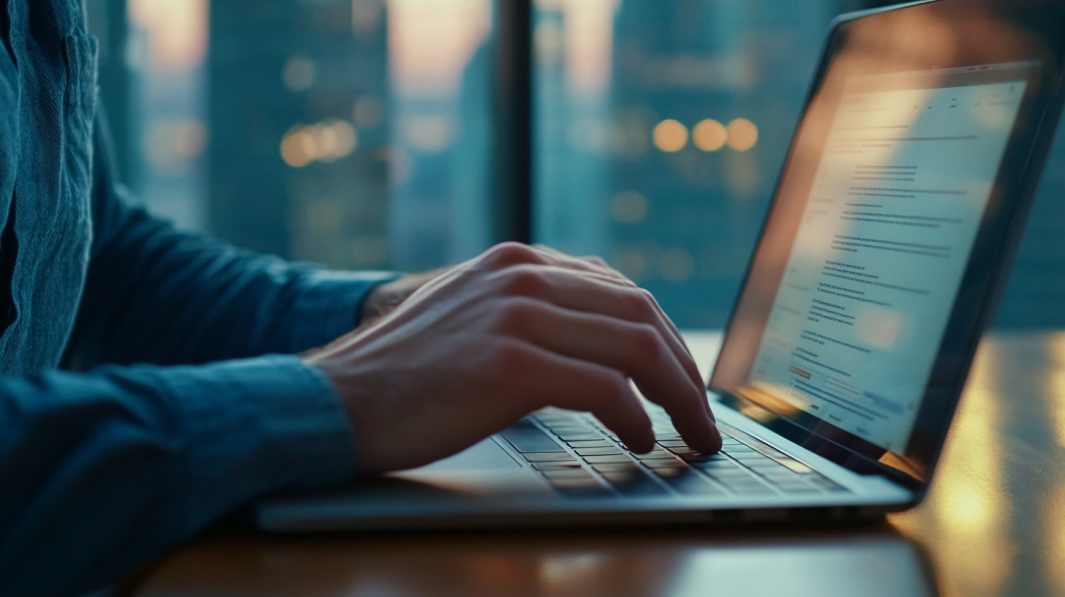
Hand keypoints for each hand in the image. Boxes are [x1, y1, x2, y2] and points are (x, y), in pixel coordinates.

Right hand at [306, 243, 720, 473]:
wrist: (333, 398)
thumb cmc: (403, 374)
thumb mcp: (472, 320)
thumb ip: (529, 315)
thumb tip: (595, 349)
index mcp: (518, 262)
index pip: (620, 289)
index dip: (665, 337)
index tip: (683, 377)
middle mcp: (523, 275)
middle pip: (641, 313)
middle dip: (685, 368)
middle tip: (703, 415)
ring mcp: (517, 314)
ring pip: (636, 346)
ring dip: (678, 397)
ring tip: (690, 435)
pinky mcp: (510, 362)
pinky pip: (605, 388)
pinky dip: (637, 417)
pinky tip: (640, 440)